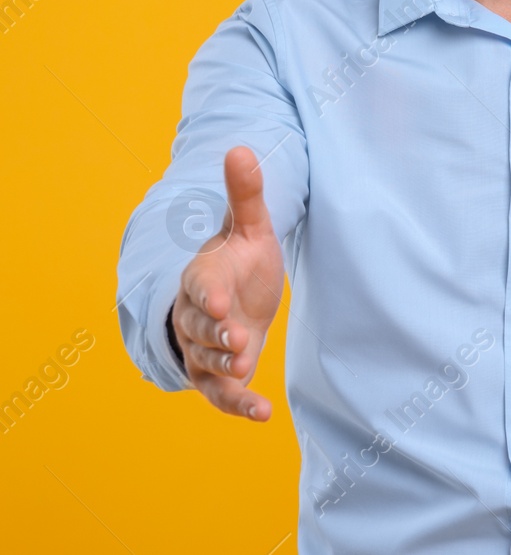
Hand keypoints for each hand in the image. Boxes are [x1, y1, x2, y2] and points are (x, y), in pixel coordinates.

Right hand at [171, 146, 283, 420]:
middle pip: (199, 327)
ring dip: (226, 367)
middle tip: (238, 339)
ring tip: (246, 368)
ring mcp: (203, 349)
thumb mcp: (248, 228)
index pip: (201, 285)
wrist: (233, 300)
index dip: (209, 294)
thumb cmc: (240, 262)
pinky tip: (263, 414)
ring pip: (207, 361)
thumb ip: (244, 196)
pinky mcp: (217, 377)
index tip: (220, 302)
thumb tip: (241, 148)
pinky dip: (239, 405)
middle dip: (216, 334)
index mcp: (203, 277)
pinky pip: (221, 394)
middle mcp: (196, 316)